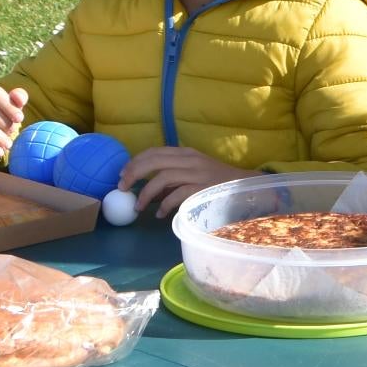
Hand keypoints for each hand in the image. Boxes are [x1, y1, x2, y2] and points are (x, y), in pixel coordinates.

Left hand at [117, 145, 248, 222]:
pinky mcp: (202, 189)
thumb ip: (173, 177)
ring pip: (162, 178)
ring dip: (145, 193)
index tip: (122, 174)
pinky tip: (160, 214)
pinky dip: (164, 205)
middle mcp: (190, 160)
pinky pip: (176, 195)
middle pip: (154, 161)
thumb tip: (146, 189)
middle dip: (134, 174)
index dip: (135, 162)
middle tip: (122, 188)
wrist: (244, 188)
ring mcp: (196, 174)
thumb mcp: (194, 173)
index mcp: (186, 153)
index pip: (154, 152)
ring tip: (138, 207)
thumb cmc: (216, 183)